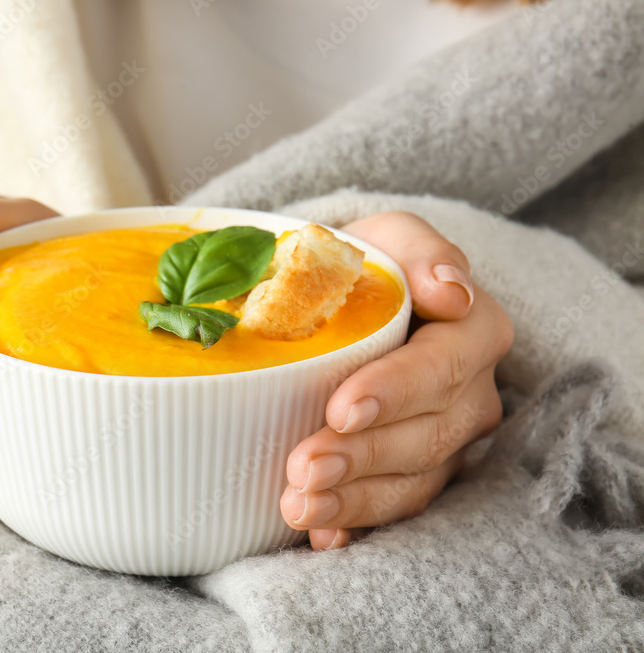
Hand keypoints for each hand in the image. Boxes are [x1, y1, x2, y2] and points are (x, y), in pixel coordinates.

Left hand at [279, 211, 513, 549]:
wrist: (345, 299)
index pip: (442, 367)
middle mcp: (472, 392)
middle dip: (362, 456)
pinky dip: (355, 524)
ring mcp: (448, 439)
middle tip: (302, 468)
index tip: (340, 409)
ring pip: (414, 480)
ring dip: (355, 499)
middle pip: (427, 434)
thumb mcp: (385, 236)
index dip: (394, 392)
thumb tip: (451, 290)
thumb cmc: (364, 265)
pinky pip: (396, 507)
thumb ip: (417, 248)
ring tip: (298, 503)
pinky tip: (320, 534)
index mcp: (473, 330)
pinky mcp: (419, 473)